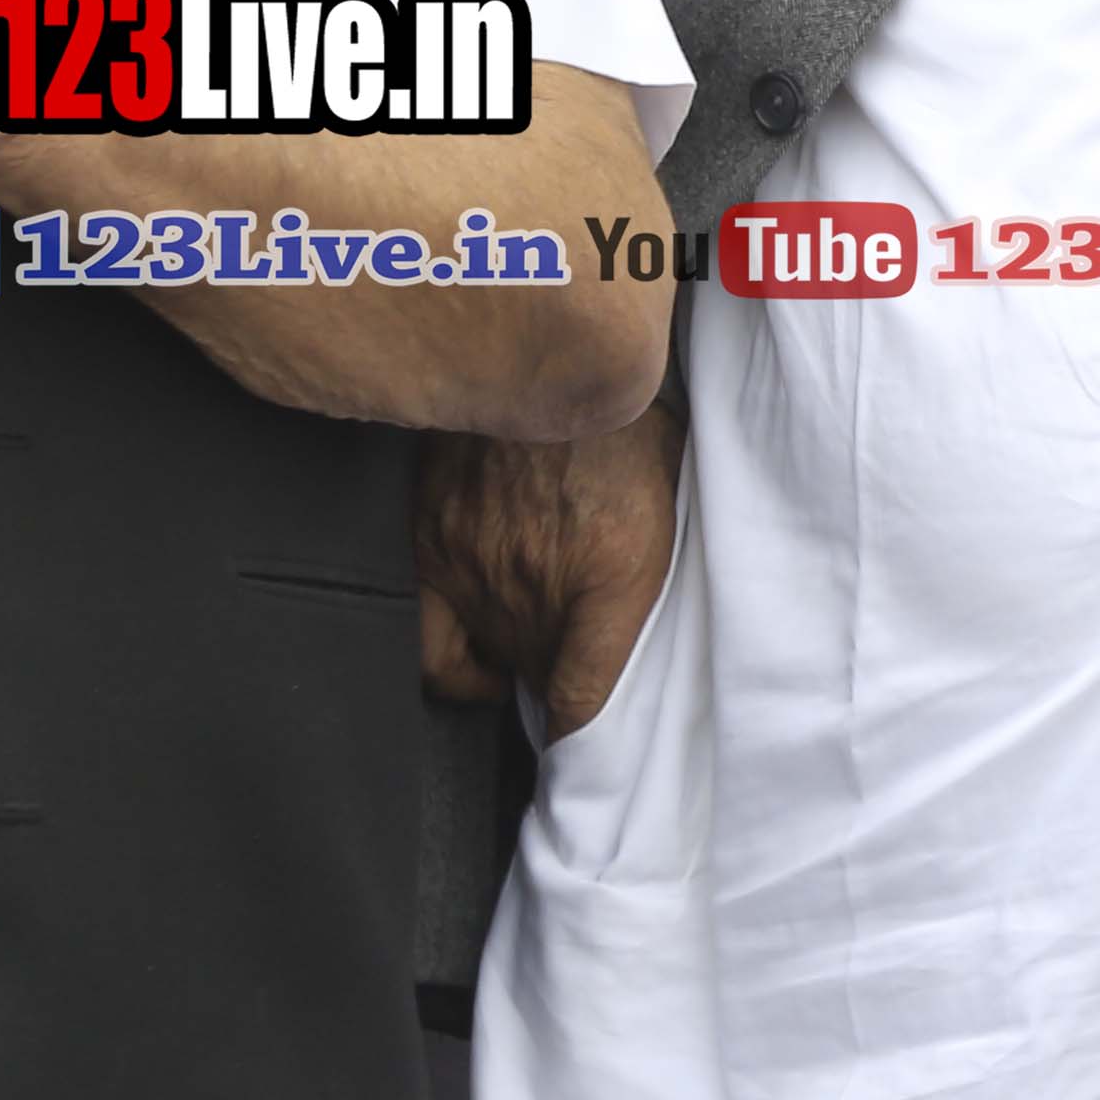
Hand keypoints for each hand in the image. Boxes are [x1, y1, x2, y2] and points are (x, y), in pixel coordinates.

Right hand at [422, 398, 683, 729]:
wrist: (552, 356)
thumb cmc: (627, 418)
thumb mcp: (673, 489)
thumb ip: (654, 560)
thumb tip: (646, 612)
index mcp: (610, 574)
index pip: (581, 695)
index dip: (577, 732)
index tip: (576, 744)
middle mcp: (537, 581)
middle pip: (535, 677)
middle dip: (552, 680)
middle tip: (564, 668)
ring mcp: (474, 566)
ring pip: (487, 657)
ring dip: (508, 663)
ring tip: (525, 651)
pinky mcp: (427, 544)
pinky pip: (427, 637)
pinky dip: (448, 659)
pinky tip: (465, 656)